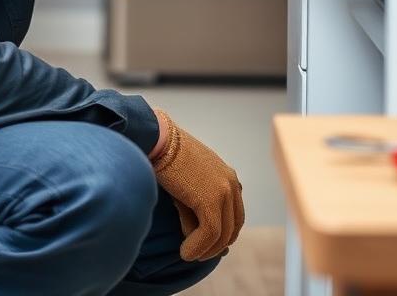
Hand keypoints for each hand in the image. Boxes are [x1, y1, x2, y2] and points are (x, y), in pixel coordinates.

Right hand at [149, 108, 244, 260]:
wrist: (161, 140)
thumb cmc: (169, 159)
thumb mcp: (190, 183)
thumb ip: (199, 208)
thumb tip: (200, 240)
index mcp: (228, 177)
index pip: (235, 216)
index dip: (223, 235)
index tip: (208, 245)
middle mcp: (231, 183)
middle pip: (232, 228)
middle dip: (215, 246)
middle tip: (197, 254)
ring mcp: (223, 192)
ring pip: (221, 235)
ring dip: (204, 250)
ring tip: (188, 254)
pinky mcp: (210, 200)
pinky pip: (209, 234)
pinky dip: (197, 247)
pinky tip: (184, 252)